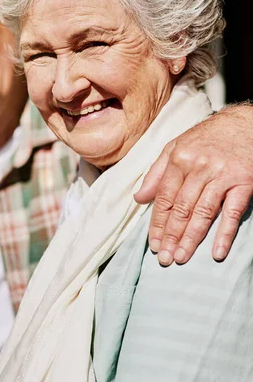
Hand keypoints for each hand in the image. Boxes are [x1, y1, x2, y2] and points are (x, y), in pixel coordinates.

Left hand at [134, 104, 252, 265]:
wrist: (244, 123)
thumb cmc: (207, 137)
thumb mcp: (175, 146)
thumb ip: (156, 173)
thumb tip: (139, 198)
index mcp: (179, 158)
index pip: (164, 197)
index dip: (157, 222)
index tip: (152, 242)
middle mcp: (199, 167)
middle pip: (182, 208)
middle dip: (170, 235)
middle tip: (164, 257)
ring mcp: (222, 175)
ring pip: (203, 212)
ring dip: (191, 238)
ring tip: (181, 257)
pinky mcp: (243, 182)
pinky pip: (232, 212)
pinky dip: (225, 233)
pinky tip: (217, 252)